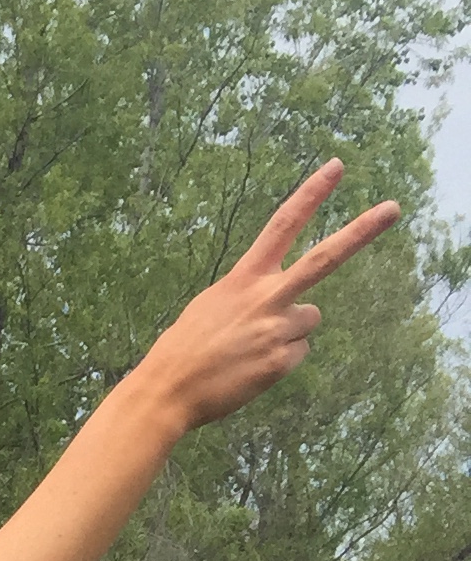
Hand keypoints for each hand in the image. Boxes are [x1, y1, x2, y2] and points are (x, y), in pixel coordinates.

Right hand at [146, 161, 400, 432]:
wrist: (167, 391)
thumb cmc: (184, 349)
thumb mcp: (212, 306)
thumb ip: (252, 296)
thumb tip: (289, 307)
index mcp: (244, 278)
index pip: (282, 225)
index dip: (311, 194)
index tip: (336, 168)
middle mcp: (265, 297)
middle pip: (324, 258)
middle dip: (361, 231)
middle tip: (394, 208)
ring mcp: (275, 328)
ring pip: (309, 318)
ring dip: (289, 331)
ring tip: (252, 348)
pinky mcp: (280, 361)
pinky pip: (298, 353)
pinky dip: (280, 361)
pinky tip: (252, 368)